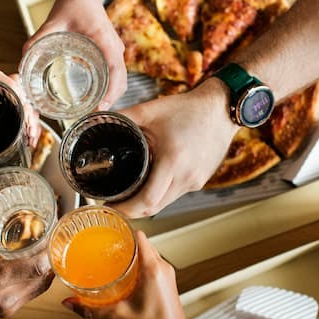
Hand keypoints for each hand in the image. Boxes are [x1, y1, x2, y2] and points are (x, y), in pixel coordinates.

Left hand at [0, 70, 40, 169]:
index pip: (9, 83)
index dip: (20, 100)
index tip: (25, 120)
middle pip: (22, 95)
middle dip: (31, 117)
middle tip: (30, 136)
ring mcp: (0, 95)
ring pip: (25, 103)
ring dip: (32, 121)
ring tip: (31, 140)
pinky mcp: (2, 105)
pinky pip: (21, 110)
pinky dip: (28, 123)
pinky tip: (29, 138)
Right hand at [0, 220, 53, 318]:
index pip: (38, 266)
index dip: (52, 248)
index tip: (54, 230)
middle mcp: (6, 296)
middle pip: (45, 276)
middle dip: (53, 255)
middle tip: (54, 235)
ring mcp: (9, 307)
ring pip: (42, 286)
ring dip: (48, 268)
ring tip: (49, 248)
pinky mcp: (9, 312)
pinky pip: (32, 294)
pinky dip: (38, 279)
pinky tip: (37, 265)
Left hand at [24, 0, 126, 108]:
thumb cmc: (72, 4)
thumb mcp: (53, 21)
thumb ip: (37, 38)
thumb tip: (22, 58)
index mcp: (104, 40)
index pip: (115, 70)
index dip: (111, 91)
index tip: (100, 106)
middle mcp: (114, 46)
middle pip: (121, 79)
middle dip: (111, 99)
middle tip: (94, 114)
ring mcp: (116, 48)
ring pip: (121, 77)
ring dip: (113, 94)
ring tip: (96, 110)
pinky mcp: (112, 49)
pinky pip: (118, 71)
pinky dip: (112, 86)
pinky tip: (100, 96)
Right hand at [61, 231, 200, 318]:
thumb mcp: (118, 316)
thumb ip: (90, 309)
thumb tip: (71, 303)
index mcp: (153, 269)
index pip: (139, 236)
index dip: (124, 230)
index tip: (109, 230)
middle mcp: (162, 267)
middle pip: (142, 243)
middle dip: (124, 241)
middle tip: (105, 243)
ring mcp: (167, 274)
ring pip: (148, 252)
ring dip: (132, 251)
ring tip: (113, 255)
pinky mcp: (167, 281)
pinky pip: (152, 262)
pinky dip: (139, 262)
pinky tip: (125, 271)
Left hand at [114, 79, 236, 217]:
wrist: (221, 108)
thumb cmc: (189, 109)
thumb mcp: (151, 110)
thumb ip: (124, 117)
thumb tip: (98, 119)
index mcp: (173, 160)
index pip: (146, 200)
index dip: (126, 208)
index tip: (110, 205)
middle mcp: (186, 176)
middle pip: (154, 208)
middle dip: (132, 210)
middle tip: (114, 204)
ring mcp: (196, 181)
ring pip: (165, 203)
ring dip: (147, 203)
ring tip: (129, 195)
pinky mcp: (200, 181)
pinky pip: (176, 194)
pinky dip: (161, 194)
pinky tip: (151, 184)